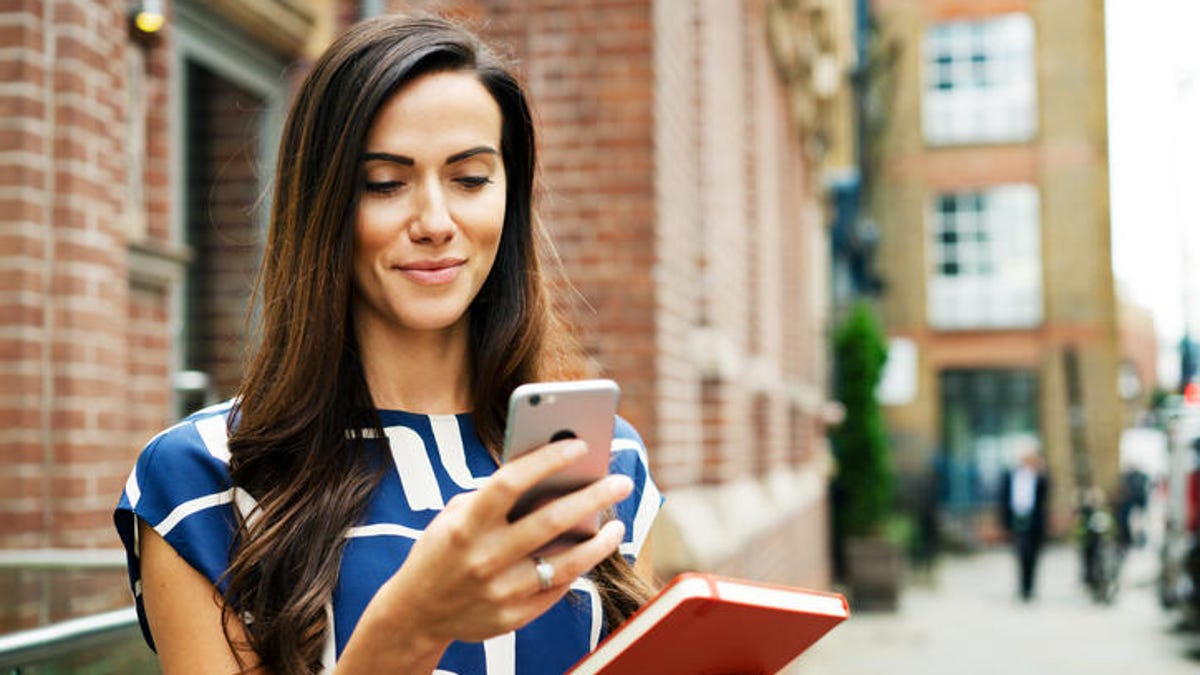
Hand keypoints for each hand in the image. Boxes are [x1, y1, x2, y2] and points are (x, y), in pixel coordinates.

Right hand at [357, 439, 630, 647]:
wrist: (415, 612)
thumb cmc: (443, 549)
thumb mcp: (455, 516)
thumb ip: (496, 499)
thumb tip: (554, 477)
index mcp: (465, 524)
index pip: (511, 482)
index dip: (547, 459)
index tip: (580, 444)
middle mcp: (483, 558)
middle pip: (550, 521)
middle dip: (593, 497)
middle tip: (621, 481)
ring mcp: (499, 592)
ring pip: (565, 564)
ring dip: (599, 543)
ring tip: (617, 525)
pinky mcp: (511, 618)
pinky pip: (555, 590)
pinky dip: (576, 570)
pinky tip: (590, 553)